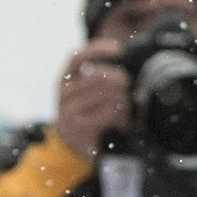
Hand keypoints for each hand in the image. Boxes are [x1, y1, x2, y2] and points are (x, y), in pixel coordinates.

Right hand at [54, 40, 128, 156]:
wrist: (78, 147)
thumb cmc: (92, 115)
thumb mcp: (93, 94)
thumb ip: (103, 78)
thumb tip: (128, 60)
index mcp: (66, 79)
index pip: (77, 57)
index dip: (97, 50)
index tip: (118, 49)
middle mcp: (64, 92)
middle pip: (98, 75)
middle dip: (122, 79)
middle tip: (132, 88)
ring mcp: (68, 109)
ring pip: (107, 94)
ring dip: (124, 100)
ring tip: (128, 108)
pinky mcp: (78, 125)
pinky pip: (109, 112)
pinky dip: (121, 115)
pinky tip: (122, 121)